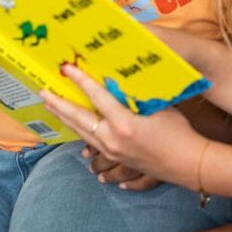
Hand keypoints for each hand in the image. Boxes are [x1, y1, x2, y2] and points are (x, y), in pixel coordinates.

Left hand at [41, 64, 207, 190]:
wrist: (187, 162)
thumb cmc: (178, 132)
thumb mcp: (160, 107)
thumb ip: (138, 96)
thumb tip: (122, 81)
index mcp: (124, 123)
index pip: (97, 97)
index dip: (81, 81)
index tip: (67, 69)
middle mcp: (113, 139)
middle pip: (80, 118)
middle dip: (60, 103)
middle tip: (44, 91)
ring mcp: (112, 151)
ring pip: (82, 132)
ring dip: (65, 118)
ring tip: (52, 106)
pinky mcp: (116, 159)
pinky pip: (91, 145)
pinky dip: (80, 135)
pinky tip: (74, 132)